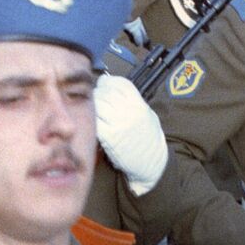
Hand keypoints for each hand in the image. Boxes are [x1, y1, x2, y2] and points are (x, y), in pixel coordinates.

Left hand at [93, 74, 167, 194]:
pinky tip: (95, 123)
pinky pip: (95, 121)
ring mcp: (119, 123)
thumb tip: (111, 86)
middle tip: (97, 99)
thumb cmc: (148, 139)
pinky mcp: (109, 137)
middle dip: (99, 94)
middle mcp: (130, 111)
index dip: (108, 82)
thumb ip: (131, 100)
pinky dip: (93, 120)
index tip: (104, 84)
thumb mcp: (146, 114)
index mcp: (139, 104)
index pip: (119, 83)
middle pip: (105, 92)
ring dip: (93, 106)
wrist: (152, 162)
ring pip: (97, 104)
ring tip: (96, 112)